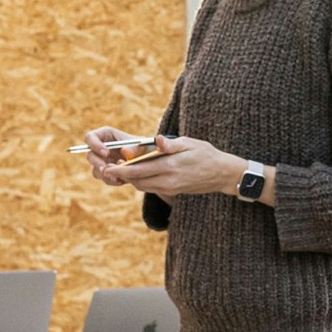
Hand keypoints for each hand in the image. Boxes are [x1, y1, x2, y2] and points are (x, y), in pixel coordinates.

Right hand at [80, 126, 143, 186]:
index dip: (95, 145)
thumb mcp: (143, 145)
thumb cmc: (144, 148)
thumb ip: (135, 148)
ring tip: (117, 177)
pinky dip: (112, 180)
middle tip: (107, 167)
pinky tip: (121, 180)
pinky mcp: (107, 172)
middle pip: (90, 155)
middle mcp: (100, 148)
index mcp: (106, 135)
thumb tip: (125, 151)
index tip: (106, 153)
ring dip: (105, 174)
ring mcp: (102, 161)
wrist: (149, 161)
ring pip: (95, 169)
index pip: (90, 137)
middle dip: (97, 162)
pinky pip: (104, 178)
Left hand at [102, 134, 245, 197]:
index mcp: (170, 167)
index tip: (109, 167)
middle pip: (137, 181)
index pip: (139, 171)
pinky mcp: (172, 192)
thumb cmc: (206, 154)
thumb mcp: (190, 143)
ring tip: (121, 170)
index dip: (121, 170)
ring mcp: (170, 189)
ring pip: (143, 186)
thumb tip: (157, 139)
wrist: (222, 174)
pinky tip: (138, 173)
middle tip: (109, 169)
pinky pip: (152, 188)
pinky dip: (142, 182)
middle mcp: (168, 181)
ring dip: (132, 179)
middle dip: (122, 176)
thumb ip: (171, 144)